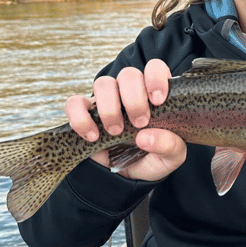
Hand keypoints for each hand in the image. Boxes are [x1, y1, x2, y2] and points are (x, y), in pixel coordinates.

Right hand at [65, 59, 186, 180]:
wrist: (128, 179)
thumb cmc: (153, 159)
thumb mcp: (170, 158)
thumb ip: (169, 146)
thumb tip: (145, 136)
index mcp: (154, 95)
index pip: (155, 68)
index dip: (155, 77)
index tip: (157, 100)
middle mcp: (130, 92)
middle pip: (128, 74)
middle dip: (134, 98)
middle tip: (139, 123)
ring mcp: (106, 101)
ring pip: (102, 84)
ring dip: (109, 108)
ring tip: (116, 132)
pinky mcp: (85, 114)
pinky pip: (74, 103)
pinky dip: (81, 118)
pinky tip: (93, 136)